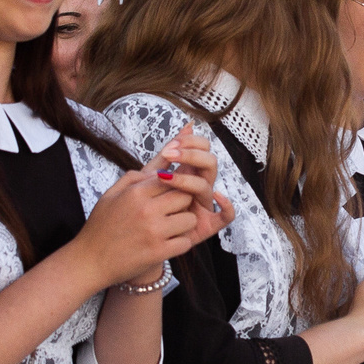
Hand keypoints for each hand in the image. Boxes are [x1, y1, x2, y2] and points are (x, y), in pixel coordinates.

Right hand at [81, 154, 207, 290]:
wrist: (89, 261)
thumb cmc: (100, 227)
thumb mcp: (110, 195)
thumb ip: (133, 178)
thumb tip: (158, 171)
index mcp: (135, 193)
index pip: (171, 180)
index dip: (174, 187)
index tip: (169, 197)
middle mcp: (146, 209)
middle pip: (185, 197)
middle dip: (182, 204)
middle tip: (173, 212)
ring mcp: (154, 231)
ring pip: (190, 220)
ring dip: (184, 225)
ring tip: (173, 229)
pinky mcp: (158, 252)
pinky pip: (185, 243)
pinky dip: (180, 243)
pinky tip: (169, 244)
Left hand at [149, 124, 233, 241]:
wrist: (136, 239)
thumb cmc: (145, 207)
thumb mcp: (151, 177)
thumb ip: (168, 153)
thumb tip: (189, 124)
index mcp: (190, 172)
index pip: (202, 148)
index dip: (190, 142)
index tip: (169, 146)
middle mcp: (199, 187)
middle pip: (209, 162)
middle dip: (191, 155)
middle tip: (169, 155)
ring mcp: (204, 206)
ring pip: (208, 186)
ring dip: (188, 179)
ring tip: (167, 179)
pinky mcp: (207, 226)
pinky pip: (226, 217)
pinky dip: (227, 206)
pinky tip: (216, 197)